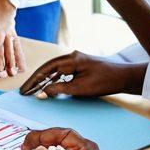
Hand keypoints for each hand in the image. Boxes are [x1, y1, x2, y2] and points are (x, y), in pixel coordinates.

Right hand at [19, 51, 146, 98]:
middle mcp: (72, 56)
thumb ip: (59, 89)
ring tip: (33, 89)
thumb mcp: (81, 88)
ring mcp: (76, 59)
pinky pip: (62, 70)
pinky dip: (53, 78)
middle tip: (25, 91)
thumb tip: (41, 92)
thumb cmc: (105, 82)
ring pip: (54, 68)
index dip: (34, 80)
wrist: (124, 77)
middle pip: (48, 67)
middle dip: (35, 79)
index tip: (25, 90)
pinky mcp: (80, 64)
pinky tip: (48, 86)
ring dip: (43, 79)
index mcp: (71, 59)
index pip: (47, 69)